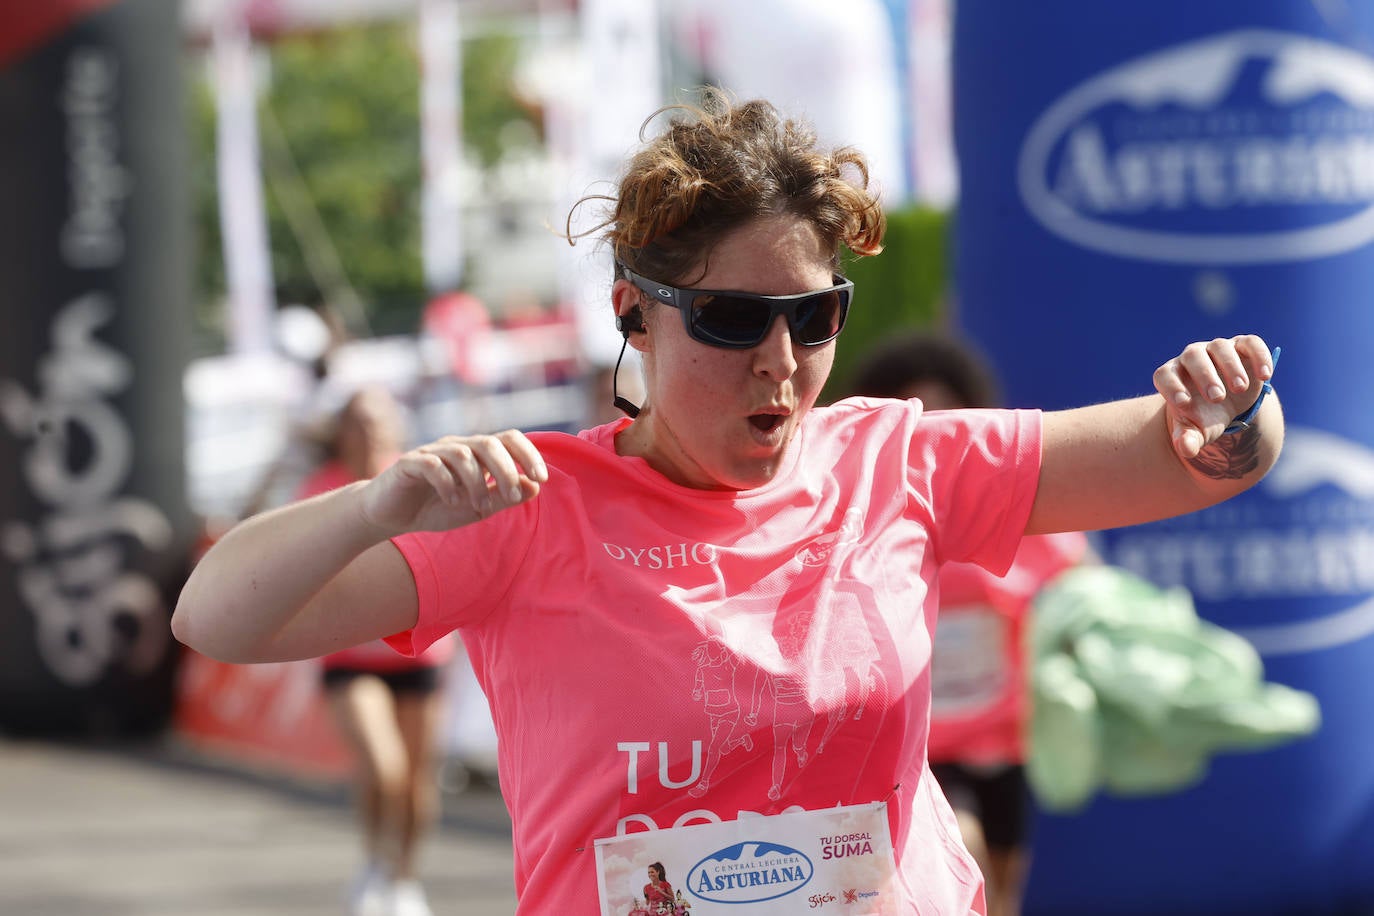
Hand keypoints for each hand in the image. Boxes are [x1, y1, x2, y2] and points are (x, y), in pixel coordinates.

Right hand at [358, 430, 547, 534]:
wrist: (391, 515)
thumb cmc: (435, 508)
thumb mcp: (476, 507)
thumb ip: (503, 497)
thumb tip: (534, 487)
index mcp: (476, 454)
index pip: (508, 439)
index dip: (528, 454)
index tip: (541, 478)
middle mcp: (457, 447)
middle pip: (489, 443)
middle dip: (506, 469)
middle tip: (511, 496)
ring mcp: (432, 452)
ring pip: (463, 454)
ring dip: (476, 482)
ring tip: (477, 506)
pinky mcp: (409, 463)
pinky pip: (432, 465)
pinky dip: (447, 484)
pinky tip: (451, 501)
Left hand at [1153, 335, 1275, 459]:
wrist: (1227, 405)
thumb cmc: (1205, 416)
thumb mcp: (1197, 431)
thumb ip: (1188, 439)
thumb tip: (1186, 449)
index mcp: (1174, 376)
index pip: (1164, 375)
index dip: (1171, 387)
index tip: (1184, 404)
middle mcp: (1192, 358)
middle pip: (1192, 356)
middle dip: (1204, 376)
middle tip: (1217, 398)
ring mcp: (1217, 349)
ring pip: (1220, 347)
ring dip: (1230, 367)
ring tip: (1239, 390)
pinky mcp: (1244, 346)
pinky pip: (1251, 343)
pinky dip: (1259, 355)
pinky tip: (1265, 376)